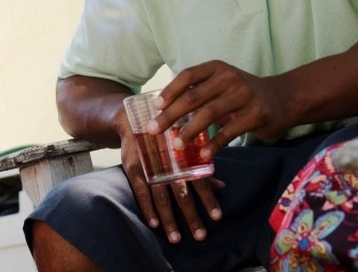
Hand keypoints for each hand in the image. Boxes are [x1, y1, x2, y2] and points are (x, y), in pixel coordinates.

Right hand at [118, 114, 223, 243]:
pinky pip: (141, 193)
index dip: (209, 200)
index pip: (200, 182)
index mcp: (184, 159)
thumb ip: (201, 169)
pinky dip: (147, 209)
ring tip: (176, 239)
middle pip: (182, 195)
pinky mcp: (134, 169)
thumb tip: (222, 187)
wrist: (134, 119)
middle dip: (192, 217)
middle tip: (200, 236)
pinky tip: (154, 225)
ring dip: (170, 220)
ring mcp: (151, 168)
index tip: (217, 218)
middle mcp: (169, 165)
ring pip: (162, 198)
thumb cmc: (165, 137)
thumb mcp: (185, 148)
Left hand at [151, 60, 289, 158]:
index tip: (155, 107)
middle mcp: (229, 79)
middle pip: (193, 97)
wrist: (283, 98)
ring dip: (189, 131)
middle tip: (153, 129)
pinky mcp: (256, 115)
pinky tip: (203, 154)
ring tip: (176, 145)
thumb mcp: (221, 83)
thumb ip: (198, 91)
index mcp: (217, 68)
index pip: (188, 76)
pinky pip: (229, 131)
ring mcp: (244, 96)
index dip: (169, 91)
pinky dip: (215, 144)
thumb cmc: (242, 92)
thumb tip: (163, 111)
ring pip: (209, 114)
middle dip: (170, 115)